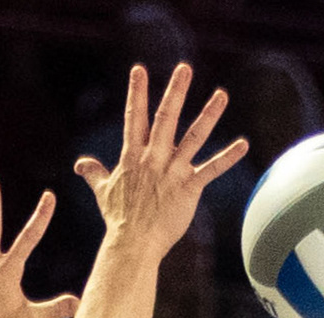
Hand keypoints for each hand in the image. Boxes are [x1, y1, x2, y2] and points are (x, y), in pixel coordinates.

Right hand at [74, 64, 247, 261]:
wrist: (133, 243)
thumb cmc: (119, 218)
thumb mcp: (102, 190)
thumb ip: (94, 172)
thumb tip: (80, 164)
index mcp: (133, 155)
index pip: (134, 118)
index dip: (136, 93)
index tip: (139, 70)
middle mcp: (153, 158)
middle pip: (165, 118)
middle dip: (175, 92)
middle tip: (185, 68)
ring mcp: (172, 172)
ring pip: (193, 137)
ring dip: (208, 115)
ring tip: (222, 94)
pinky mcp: (188, 188)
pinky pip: (212, 169)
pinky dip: (228, 157)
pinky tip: (243, 144)